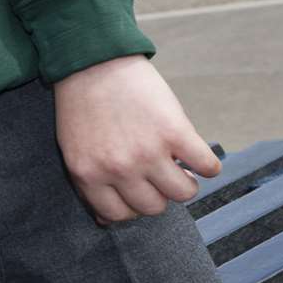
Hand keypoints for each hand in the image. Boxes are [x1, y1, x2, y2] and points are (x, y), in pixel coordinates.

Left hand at [54, 55, 220, 224]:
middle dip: (158, 193)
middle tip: (158, 173)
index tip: (139, 191)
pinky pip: (207, 167)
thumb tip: (108, 222)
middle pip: (153, 207)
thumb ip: (91, 183)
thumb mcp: (74, 149)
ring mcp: (148, 152)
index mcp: (88, 175)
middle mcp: (118, 169)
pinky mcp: (175, 133)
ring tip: (179, 165)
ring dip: (185, 182)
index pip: (119, 216)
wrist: (93, 60)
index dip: (133, 206)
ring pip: (183, 194)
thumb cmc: (82, 104)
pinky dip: (208, 165)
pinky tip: (197, 154)